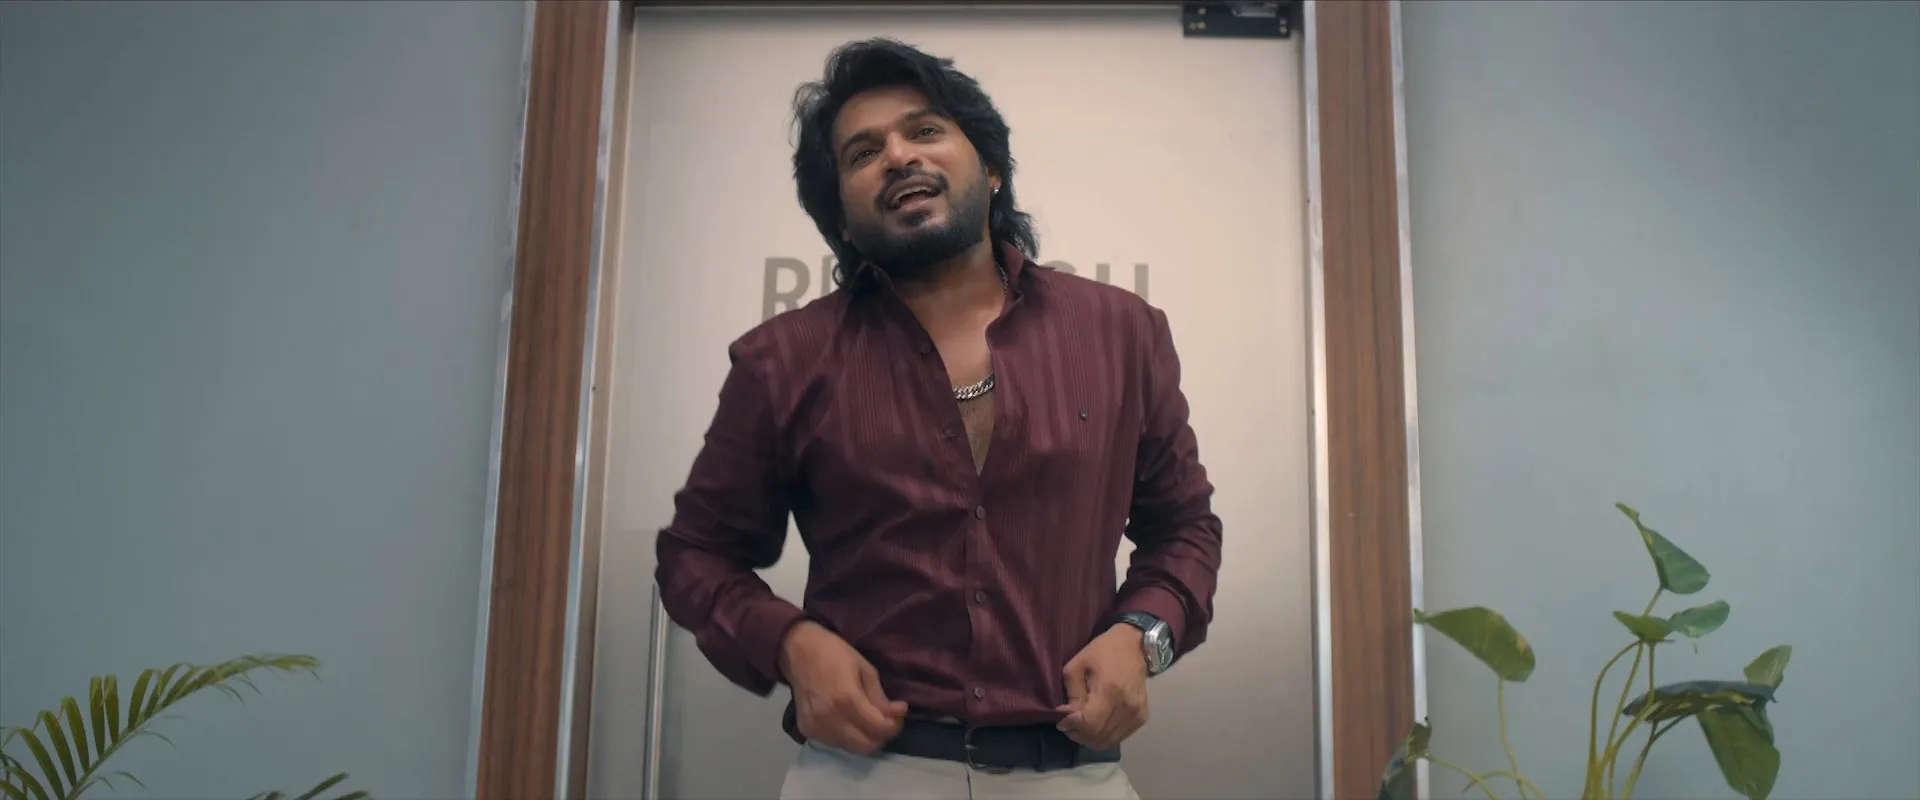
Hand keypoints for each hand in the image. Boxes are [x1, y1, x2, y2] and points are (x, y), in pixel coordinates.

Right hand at [779, 621, 907, 754]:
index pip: (879, 728)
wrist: (798, 651)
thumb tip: (895, 714)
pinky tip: (849, 720)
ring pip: (852, 748)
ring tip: (868, 719)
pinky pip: (836, 743)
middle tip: (887, 719)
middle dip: (882, 735)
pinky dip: (848, 736)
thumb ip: (879, 697)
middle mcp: (830, 719)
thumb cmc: (834, 653)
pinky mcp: (807, 731)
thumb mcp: (865, 669)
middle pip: (867, 746)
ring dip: (865, 737)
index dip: (895, 724)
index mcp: (847, 700)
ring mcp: (817, 728)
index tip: (900, 710)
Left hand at [1055, 624, 1149, 749]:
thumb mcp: (1078, 664)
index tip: (1062, 719)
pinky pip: (1118, 737)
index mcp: (1110, 691)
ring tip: (1082, 724)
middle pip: (1097, 737)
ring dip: (1090, 737)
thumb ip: (1072, 693)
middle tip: (1069, 723)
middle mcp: (1126, 707)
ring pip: (1107, 742)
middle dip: (1078, 734)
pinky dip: (1104, 735)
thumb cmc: (1103, 651)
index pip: (1089, 724)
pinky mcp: (1141, 718)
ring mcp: (1136, 715)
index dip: (1072, 726)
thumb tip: (1068, 715)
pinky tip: (1098, 722)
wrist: (1135, 646)